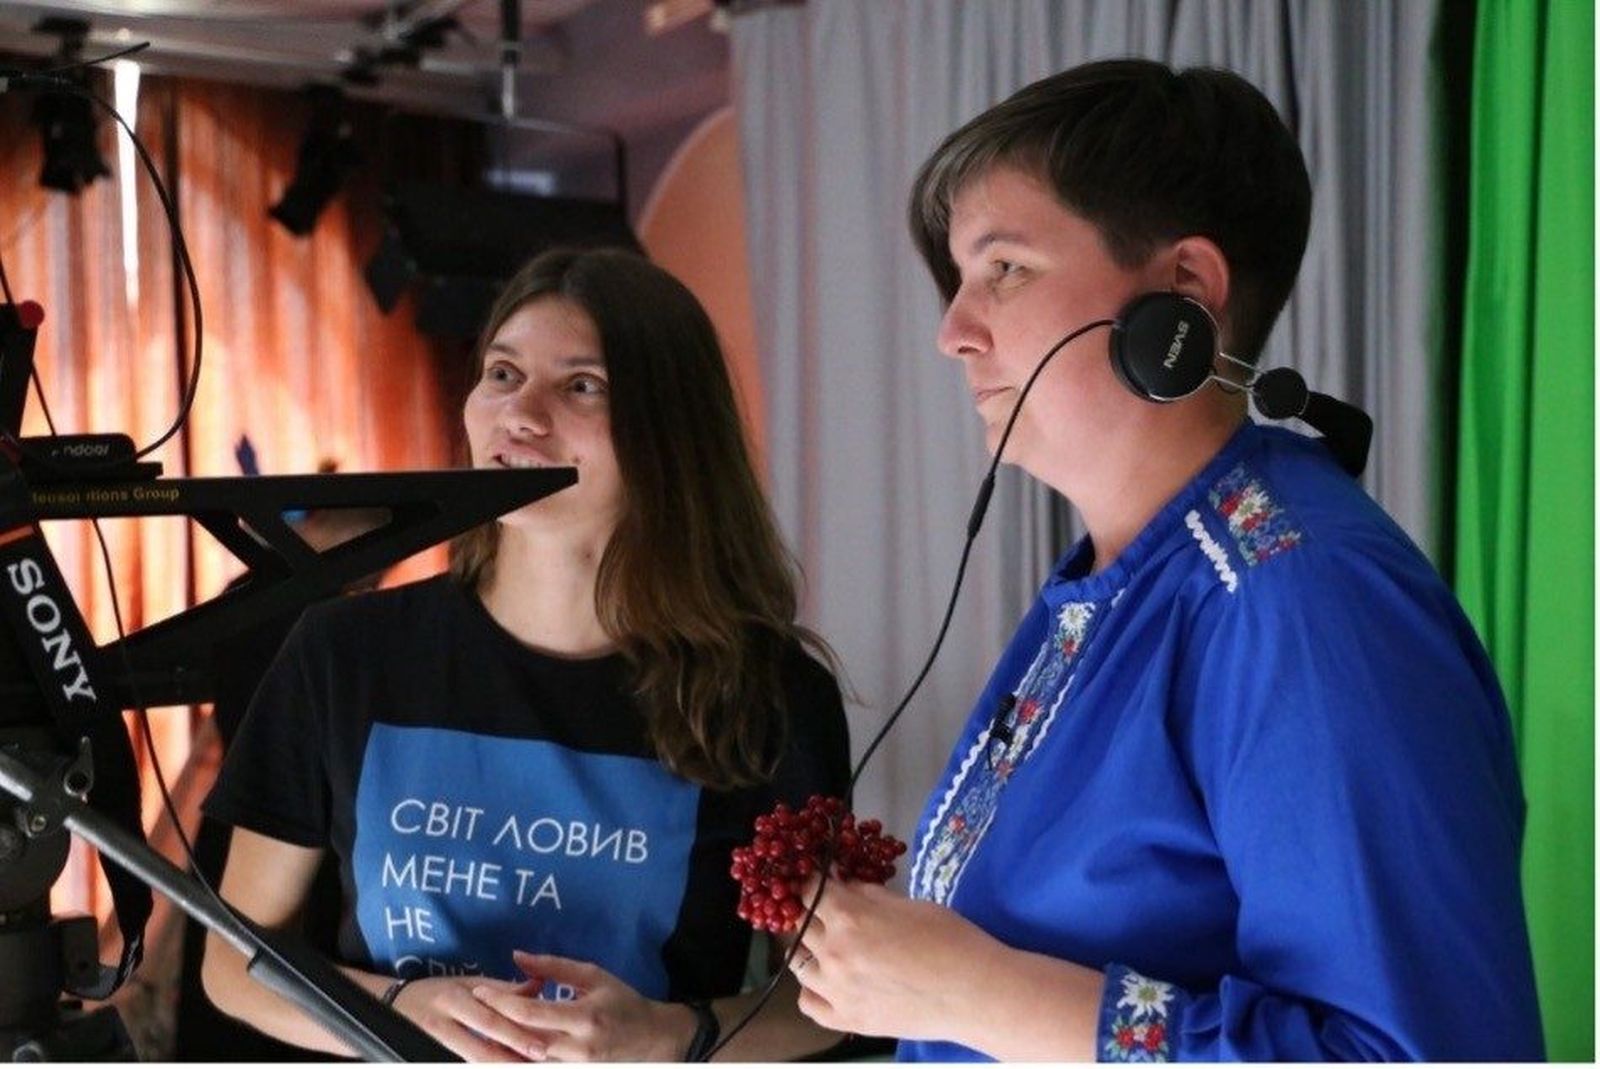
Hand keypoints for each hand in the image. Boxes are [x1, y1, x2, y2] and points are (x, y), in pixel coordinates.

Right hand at [389, 974, 547, 1061]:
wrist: (390, 1005)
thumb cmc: (436, 992)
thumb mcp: (466, 983)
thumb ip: (501, 988)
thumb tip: (538, 986)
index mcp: (455, 998)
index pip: (490, 1018)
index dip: (517, 1033)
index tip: (543, 1044)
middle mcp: (442, 1021)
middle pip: (482, 1044)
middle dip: (512, 1055)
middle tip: (540, 1060)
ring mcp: (432, 1041)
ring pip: (470, 1059)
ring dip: (499, 1063)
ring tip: (523, 1066)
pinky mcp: (426, 1054)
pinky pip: (458, 1062)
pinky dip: (481, 1065)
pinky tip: (501, 1065)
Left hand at [468, 950, 696, 1061]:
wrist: (652, 1040)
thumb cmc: (622, 1002)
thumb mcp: (593, 976)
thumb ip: (554, 967)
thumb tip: (517, 957)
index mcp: (583, 1018)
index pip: (530, 1012)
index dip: (500, 1002)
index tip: (479, 991)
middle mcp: (576, 1048)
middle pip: (521, 1040)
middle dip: (491, 1025)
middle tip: (468, 1010)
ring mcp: (573, 1068)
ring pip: (524, 1061)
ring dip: (497, 1048)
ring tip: (474, 1031)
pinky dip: (514, 1060)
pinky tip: (498, 1050)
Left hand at [788, 875, 998, 1042]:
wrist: (974, 993)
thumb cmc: (950, 940)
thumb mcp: (909, 903)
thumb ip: (869, 896)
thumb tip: (847, 888)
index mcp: (850, 916)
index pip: (811, 891)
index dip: (816, 882)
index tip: (823, 883)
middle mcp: (834, 952)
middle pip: (801, 925)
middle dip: (813, 914)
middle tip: (829, 913)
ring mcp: (836, 990)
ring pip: (798, 963)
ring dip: (809, 951)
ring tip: (828, 948)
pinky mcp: (847, 1019)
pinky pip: (808, 1004)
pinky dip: (812, 990)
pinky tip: (826, 983)